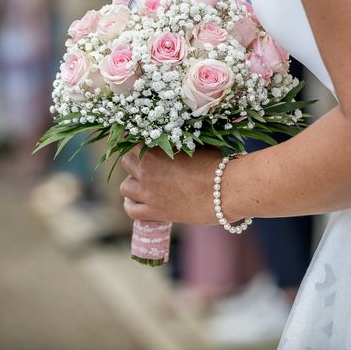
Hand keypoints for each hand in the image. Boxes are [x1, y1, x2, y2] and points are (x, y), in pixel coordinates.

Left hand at [120, 146, 239, 224]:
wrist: (226, 190)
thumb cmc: (215, 163)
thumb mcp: (194, 145)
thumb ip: (177, 143)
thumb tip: (173, 138)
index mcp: (153, 151)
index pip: (132, 142)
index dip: (139, 143)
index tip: (145, 146)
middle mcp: (145, 171)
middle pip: (126, 162)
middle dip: (135, 162)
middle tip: (149, 164)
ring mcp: (148, 193)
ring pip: (125, 186)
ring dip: (133, 183)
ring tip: (145, 183)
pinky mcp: (154, 212)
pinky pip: (131, 209)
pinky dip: (132, 204)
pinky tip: (140, 201)